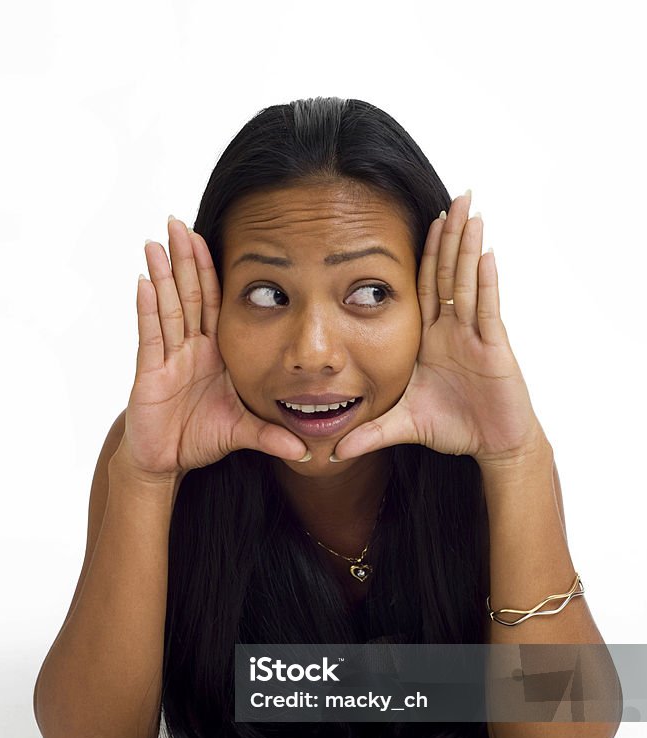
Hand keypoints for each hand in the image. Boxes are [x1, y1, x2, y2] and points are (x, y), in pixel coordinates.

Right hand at [122, 217, 309, 478]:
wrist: (165, 462)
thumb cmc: (198, 438)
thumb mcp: (241, 432)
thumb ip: (271, 436)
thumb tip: (306, 451)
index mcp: (215, 353)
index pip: (215, 304)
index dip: (212, 271)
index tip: (210, 236)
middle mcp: (190, 349)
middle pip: (189, 295)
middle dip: (185, 259)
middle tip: (178, 221)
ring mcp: (169, 359)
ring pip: (167, 308)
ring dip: (162, 275)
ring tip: (156, 242)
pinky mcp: (150, 374)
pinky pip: (151, 337)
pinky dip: (147, 310)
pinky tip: (143, 283)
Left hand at [330, 192, 547, 468]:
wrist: (492, 446)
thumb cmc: (453, 429)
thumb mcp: (402, 425)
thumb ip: (369, 433)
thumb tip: (333, 451)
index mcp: (429, 338)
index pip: (424, 288)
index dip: (423, 255)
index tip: (420, 220)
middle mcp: (452, 330)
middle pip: (449, 273)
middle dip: (449, 236)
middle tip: (452, 197)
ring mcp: (475, 335)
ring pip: (468, 282)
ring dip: (467, 245)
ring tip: (469, 209)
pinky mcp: (494, 348)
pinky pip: (487, 309)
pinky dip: (487, 280)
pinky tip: (486, 251)